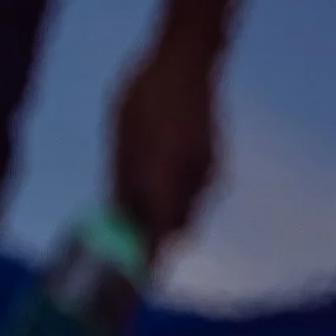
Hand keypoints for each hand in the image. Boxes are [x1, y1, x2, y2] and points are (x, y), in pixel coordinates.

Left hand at [112, 46, 219, 244]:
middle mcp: (194, 178)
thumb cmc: (144, 95)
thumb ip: (123, 180)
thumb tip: (120, 216)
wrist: (188, 59)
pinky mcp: (215, 159)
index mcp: (166, 175)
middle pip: (179, 228)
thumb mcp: (122, 136)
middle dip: (158, 237)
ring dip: (168, 214)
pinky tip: (159, 174)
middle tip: (130, 233)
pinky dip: (178, 194)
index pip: (160, 233)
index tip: (135, 275)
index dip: (149, 259)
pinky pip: (196, 190)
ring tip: (137, 197)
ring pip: (189, 209)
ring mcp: (209, 168)